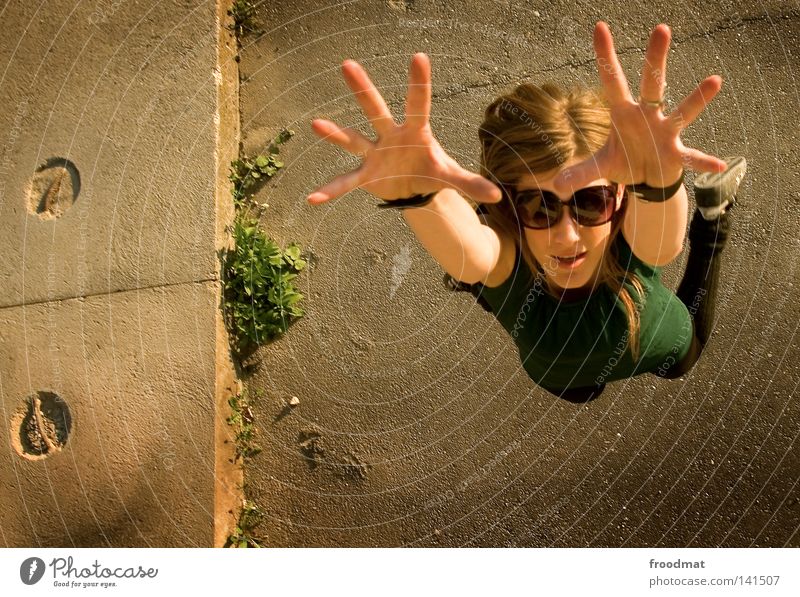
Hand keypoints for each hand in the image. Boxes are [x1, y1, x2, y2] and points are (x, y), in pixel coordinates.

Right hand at [307, 53, 500, 204]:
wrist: (413, 185)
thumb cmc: (432, 170)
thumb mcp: (451, 176)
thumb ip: (470, 182)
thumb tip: (498, 194)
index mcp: (416, 131)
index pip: (419, 104)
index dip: (419, 83)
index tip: (419, 57)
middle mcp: (391, 136)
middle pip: (376, 110)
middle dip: (363, 90)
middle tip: (347, 63)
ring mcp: (375, 153)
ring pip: (354, 139)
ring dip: (336, 134)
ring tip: (316, 125)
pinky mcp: (365, 174)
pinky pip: (346, 181)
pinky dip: (331, 190)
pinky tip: (313, 199)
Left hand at [553, 22, 727, 192]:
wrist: (648, 179)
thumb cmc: (625, 160)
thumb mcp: (600, 167)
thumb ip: (580, 173)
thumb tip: (556, 185)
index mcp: (624, 113)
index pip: (612, 81)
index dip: (605, 56)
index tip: (599, 27)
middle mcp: (647, 116)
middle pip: (652, 83)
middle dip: (656, 59)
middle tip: (661, 27)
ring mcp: (665, 133)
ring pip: (682, 113)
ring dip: (696, 99)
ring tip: (715, 80)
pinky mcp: (678, 155)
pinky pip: (693, 157)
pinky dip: (704, 161)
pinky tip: (718, 165)